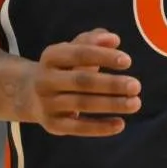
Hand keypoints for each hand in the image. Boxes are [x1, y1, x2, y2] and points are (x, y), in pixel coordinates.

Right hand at [27, 29, 141, 136]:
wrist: (31, 95)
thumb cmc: (64, 68)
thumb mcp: (74, 50)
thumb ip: (94, 40)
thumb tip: (114, 40)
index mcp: (51, 56)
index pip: (79, 53)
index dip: (103, 56)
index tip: (128, 61)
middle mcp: (45, 79)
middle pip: (81, 81)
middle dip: (111, 84)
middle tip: (136, 86)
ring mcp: (47, 103)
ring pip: (82, 104)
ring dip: (111, 104)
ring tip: (135, 103)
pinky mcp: (52, 125)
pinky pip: (78, 127)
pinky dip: (100, 127)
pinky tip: (120, 124)